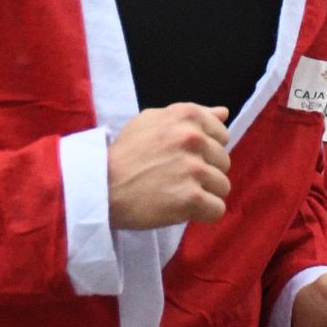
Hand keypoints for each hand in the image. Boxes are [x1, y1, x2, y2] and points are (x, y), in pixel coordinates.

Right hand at [107, 105, 229, 229]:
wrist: (103, 186)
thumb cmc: (126, 152)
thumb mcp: (152, 120)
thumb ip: (190, 115)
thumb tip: (224, 113)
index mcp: (186, 116)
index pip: (222, 134)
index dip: (207, 149)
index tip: (188, 158)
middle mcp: (193, 138)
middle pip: (223, 161)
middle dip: (206, 171)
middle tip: (180, 178)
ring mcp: (193, 168)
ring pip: (222, 186)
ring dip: (205, 193)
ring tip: (180, 194)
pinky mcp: (191, 197)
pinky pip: (217, 209)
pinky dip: (204, 213)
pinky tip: (185, 209)